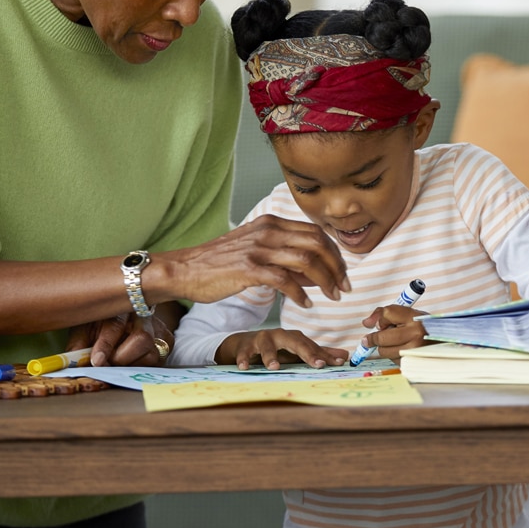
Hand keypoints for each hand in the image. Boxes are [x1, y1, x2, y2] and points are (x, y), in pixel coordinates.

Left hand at [67, 312, 175, 366]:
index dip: (106, 344)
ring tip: (117, 361)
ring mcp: (160, 327)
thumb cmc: (100, 321)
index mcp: (121, 304)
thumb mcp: (84, 327)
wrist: (124, 311)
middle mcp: (144, 313)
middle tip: (106, 364)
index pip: (116, 325)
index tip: (96, 360)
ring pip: (152, 355)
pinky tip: (130, 362)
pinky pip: (159, 362)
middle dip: (121, 358)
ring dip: (131, 365)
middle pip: (142, 339)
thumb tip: (71, 363)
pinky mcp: (168, 340)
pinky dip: (141, 366)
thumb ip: (78, 345)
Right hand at [165, 214, 350, 307]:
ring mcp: (258, 248)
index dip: (335, 253)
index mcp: (271, 223)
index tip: (343, 273)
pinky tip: (305, 304)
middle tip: (344, 287)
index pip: (315, 232)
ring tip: (331, 297)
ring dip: (325, 281)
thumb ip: (285, 258)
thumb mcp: (255, 251)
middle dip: (336, 267)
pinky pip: (285, 279)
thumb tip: (315, 275)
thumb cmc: (220, 264)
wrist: (184, 269)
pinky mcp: (248, 268)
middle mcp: (268, 230)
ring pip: (306, 260)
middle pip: (317, 243)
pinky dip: (300, 293)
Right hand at [217, 329, 347, 370]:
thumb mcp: (296, 351)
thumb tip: (345, 356)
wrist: (244, 343)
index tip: (338, 363)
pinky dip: (243, 358)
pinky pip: (244, 352)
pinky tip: (244, 367)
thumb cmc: (275, 348)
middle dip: (307, 352)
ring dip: (270, 356)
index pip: (312, 346)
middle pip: (295, 341)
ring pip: (268, 345)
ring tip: (274, 367)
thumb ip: (319, 354)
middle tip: (317, 364)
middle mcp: (280, 335)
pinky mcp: (245, 345)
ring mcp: (262, 339)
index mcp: (294, 338)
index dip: (325, 355)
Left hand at [360, 305, 428, 360]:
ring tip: (397, 342)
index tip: (378, 325)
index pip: (387, 314)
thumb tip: (366, 324)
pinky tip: (402, 350)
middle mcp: (415, 335)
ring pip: (384, 351)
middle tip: (373, 338)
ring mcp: (414, 351)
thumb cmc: (423, 327)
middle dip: (375, 338)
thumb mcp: (408, 314)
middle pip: (381, 338)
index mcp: (414, 318)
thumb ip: (385, 314)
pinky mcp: (413, 363)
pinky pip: (392, 360)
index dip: (379, 320)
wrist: (445, 342)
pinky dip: (393, 356)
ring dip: (385, 348)